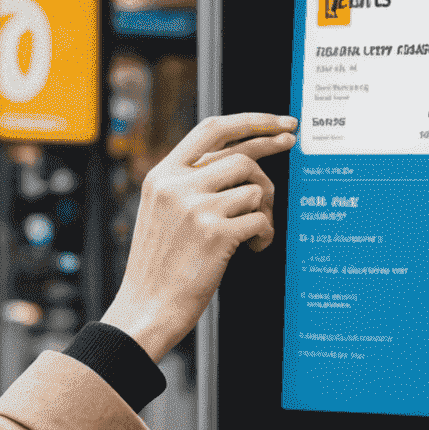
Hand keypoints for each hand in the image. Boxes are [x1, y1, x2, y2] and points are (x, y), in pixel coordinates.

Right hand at [102, 111, 296, 363]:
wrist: (146, 308)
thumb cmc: (159, 266)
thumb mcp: (160, 211)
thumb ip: (188, 183)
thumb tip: (240, 163)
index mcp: (162, 175)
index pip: (213, 129)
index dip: (254, 122)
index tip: (282, 124)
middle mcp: (177, 185)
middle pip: (241, 159)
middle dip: (266, 175)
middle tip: (276, 186)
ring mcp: (196, 208)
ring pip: (254, 190)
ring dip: (263, 211)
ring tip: (253, 232)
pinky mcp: (215, 234)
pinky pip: (259, 220)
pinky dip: (265, 234)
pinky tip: (254, 247)